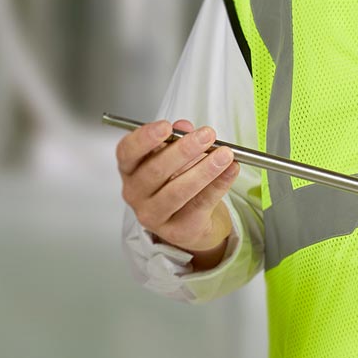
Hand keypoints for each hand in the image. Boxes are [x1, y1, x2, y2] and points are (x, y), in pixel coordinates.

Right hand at [117, 118, 239, 269]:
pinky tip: (231, 170)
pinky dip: (218, 185)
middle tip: (207, 135)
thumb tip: (184, 127)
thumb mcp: (175, 156)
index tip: (166, 127)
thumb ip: (177, 139)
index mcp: (130, 169)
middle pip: (155, 171)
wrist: (190, 220)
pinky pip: (200, 204)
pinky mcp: (176, 230)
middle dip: (184, 150)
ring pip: (178, 191)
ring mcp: (153, 215)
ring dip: (204, 170)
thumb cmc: (176, 180)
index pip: (127, 152)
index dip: (144, 138)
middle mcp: (135, 193)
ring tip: (225, 155)